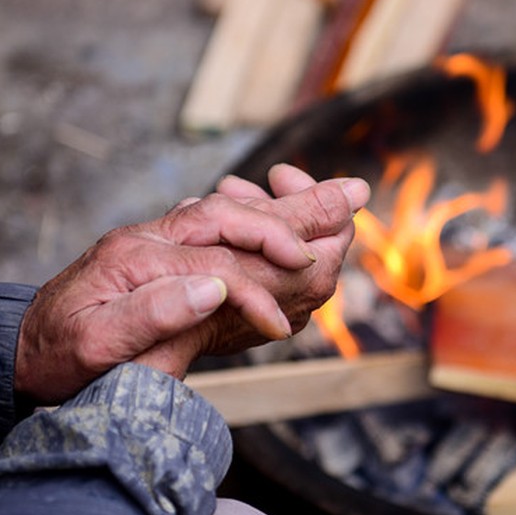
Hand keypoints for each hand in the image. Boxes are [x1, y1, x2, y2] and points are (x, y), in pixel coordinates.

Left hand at [14, 166, 368, 403]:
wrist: (18, 349)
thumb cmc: (54, 354)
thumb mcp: (93, 346)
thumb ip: (151, 313)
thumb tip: (214, 286)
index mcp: (139, 256)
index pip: (220, 259)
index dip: (260, 285)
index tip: (283, 323)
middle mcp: (153, 238)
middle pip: (237, 215)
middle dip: (297, 211)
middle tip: (355, 197)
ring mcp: (159, 242)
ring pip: (233, 214)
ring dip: (285, 209)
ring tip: (337, 199)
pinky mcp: (163, 256)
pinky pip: (222, 228)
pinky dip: (260, 222)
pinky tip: (284, 218)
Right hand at [135, 165, 365, 370]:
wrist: (156, 340)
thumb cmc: (203, 282)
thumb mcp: (254, 233)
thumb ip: (308, 212)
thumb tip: (359, 189)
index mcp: (313, 274)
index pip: (338, 223)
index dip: (313, 191)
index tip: (277, 174)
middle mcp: (305, 297)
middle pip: (312, 236)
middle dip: (281, 203)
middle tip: (247, 184)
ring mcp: (282, 309)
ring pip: (285, 251)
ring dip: (259, 220)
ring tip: (226, 198)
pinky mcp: (257, 316)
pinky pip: (264, 270)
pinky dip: (248, 245)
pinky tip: (218, 232)